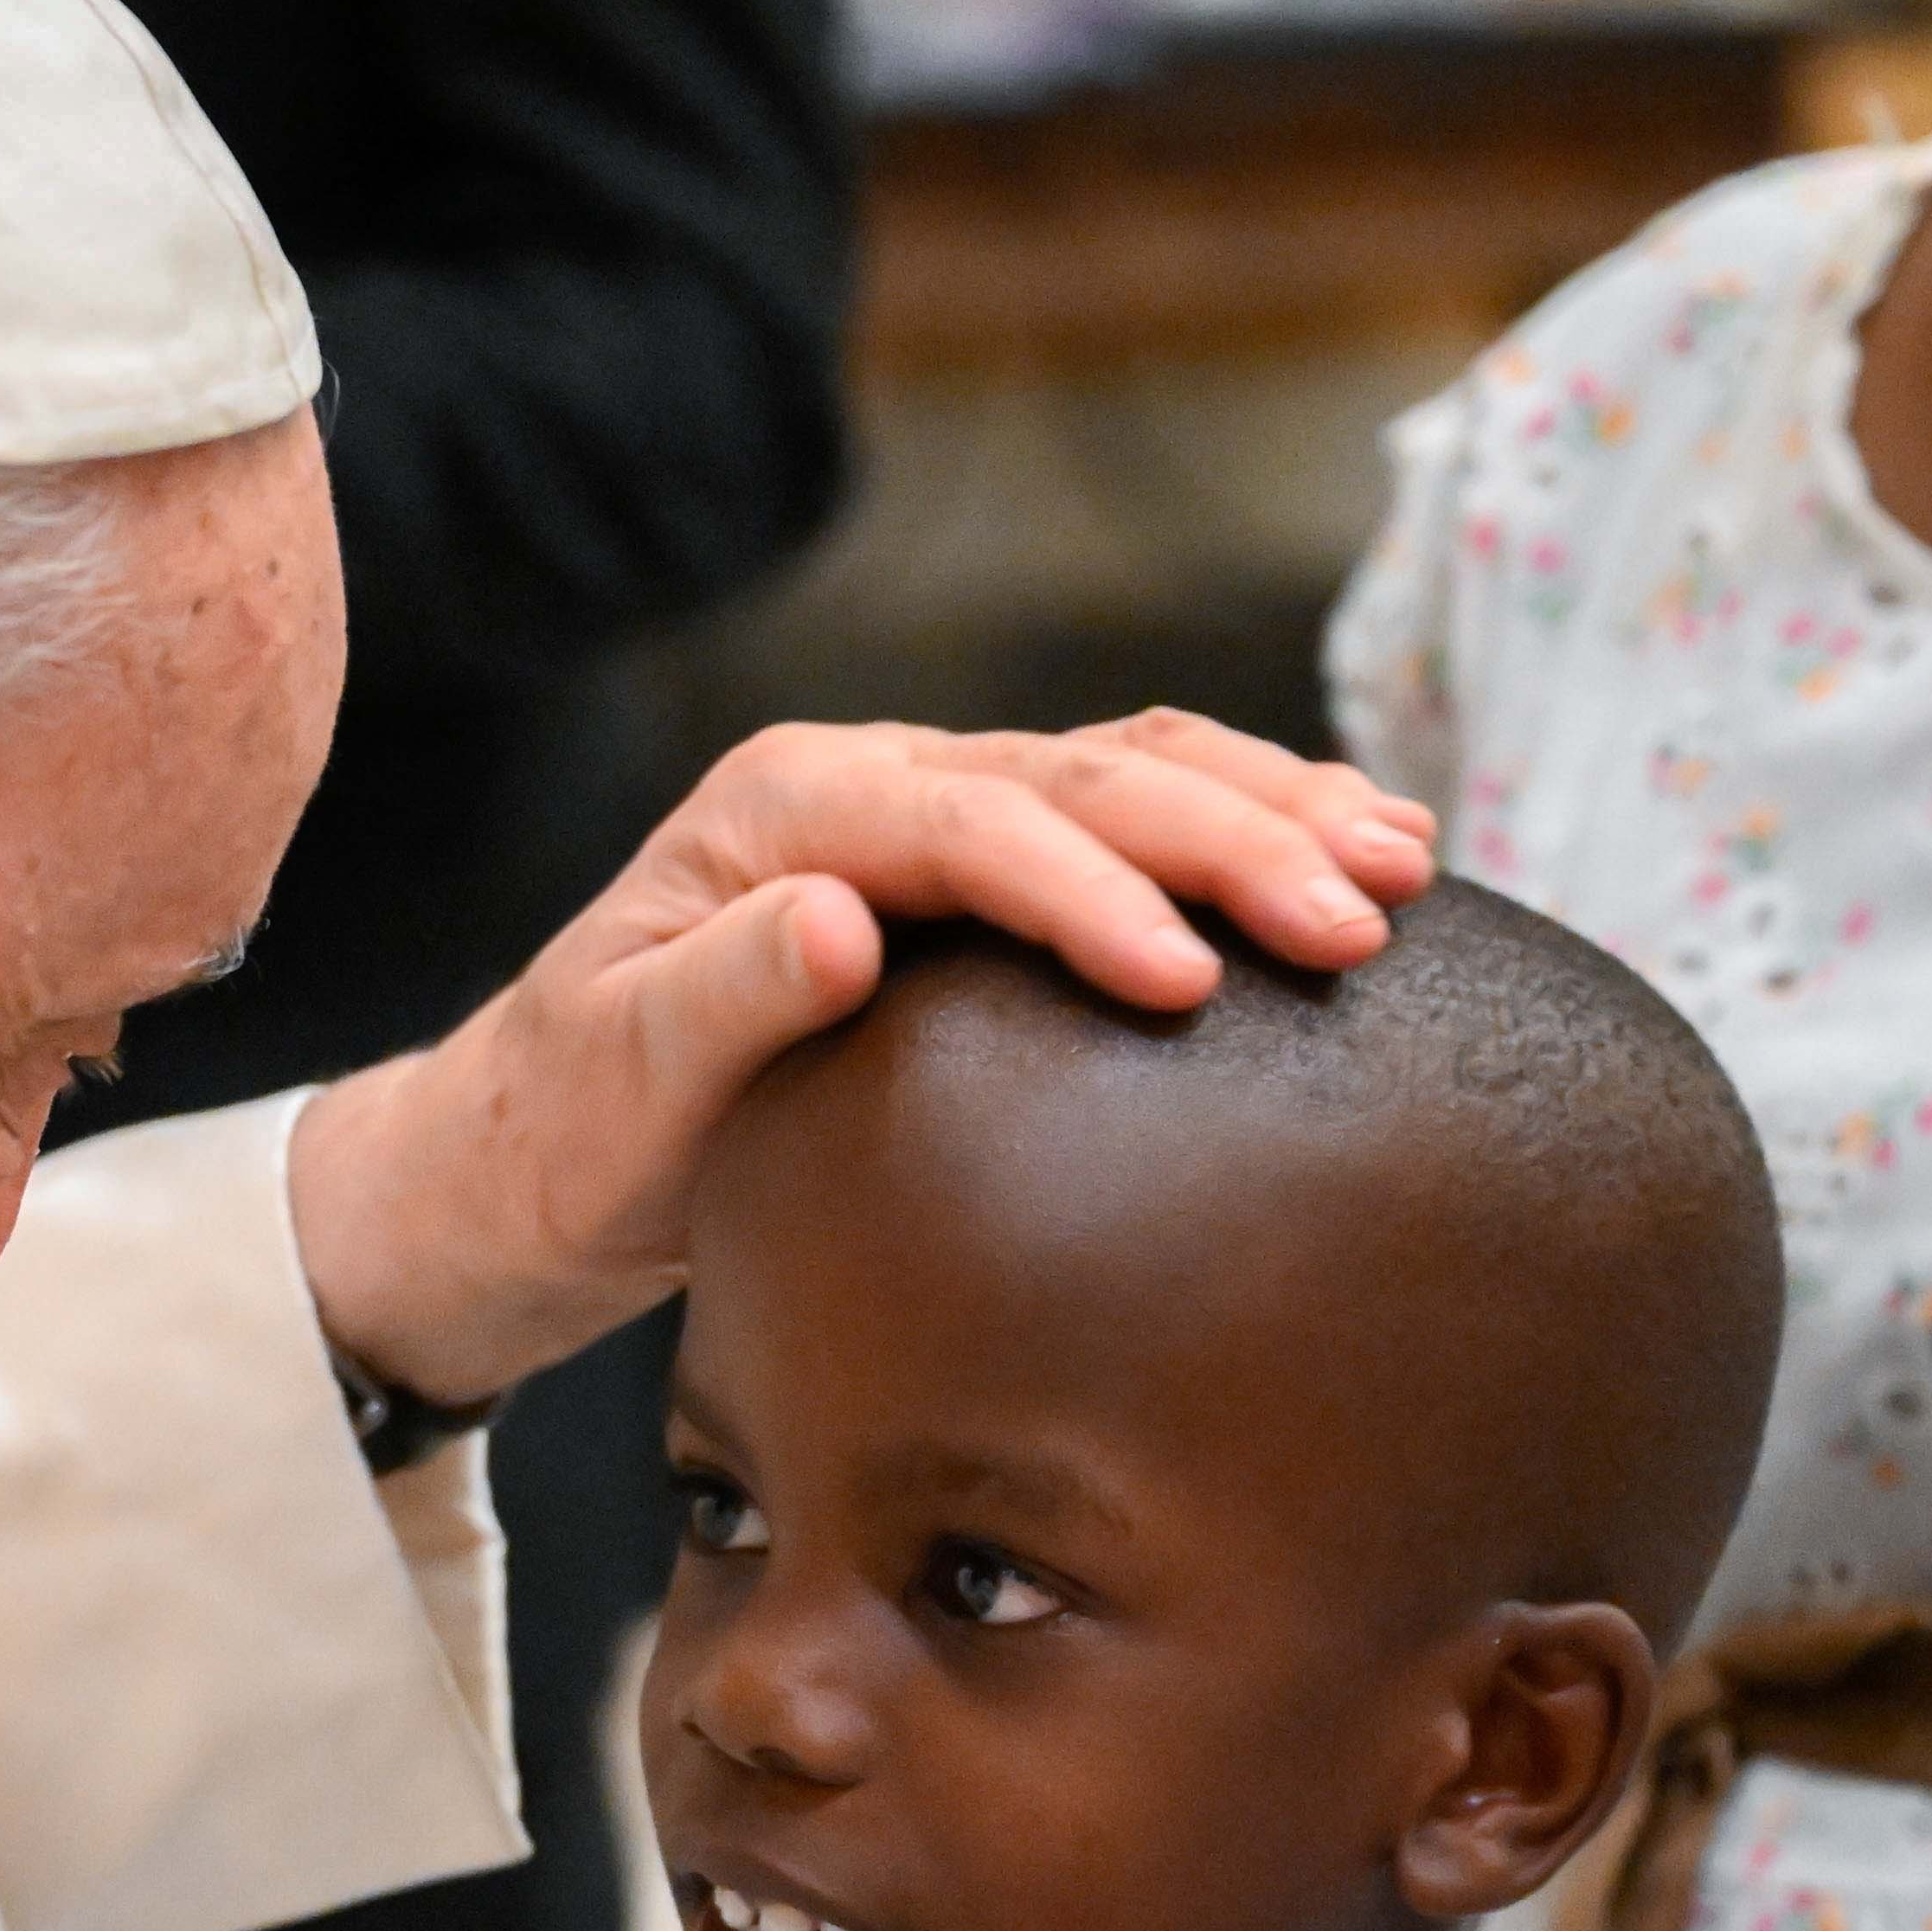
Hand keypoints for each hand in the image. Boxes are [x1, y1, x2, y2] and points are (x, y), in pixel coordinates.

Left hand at [287, 712, 1436, 1405]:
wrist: (525, 1160)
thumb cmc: (566, 1134)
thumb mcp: (616, 1082)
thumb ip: (722, 996)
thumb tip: (842, 921)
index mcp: (783, 812)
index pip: (976, 825)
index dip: (1095, 891)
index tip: (1194, 979)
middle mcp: (863, 786)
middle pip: (1083, 775)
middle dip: (1235, 838)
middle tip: (1364, 918)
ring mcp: (922, 817)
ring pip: (1133, 769)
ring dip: (1274, 809)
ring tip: (1406, 865)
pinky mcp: (968, 873)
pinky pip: (1130, 816)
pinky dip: (1246, 825)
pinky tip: (1355, 853)